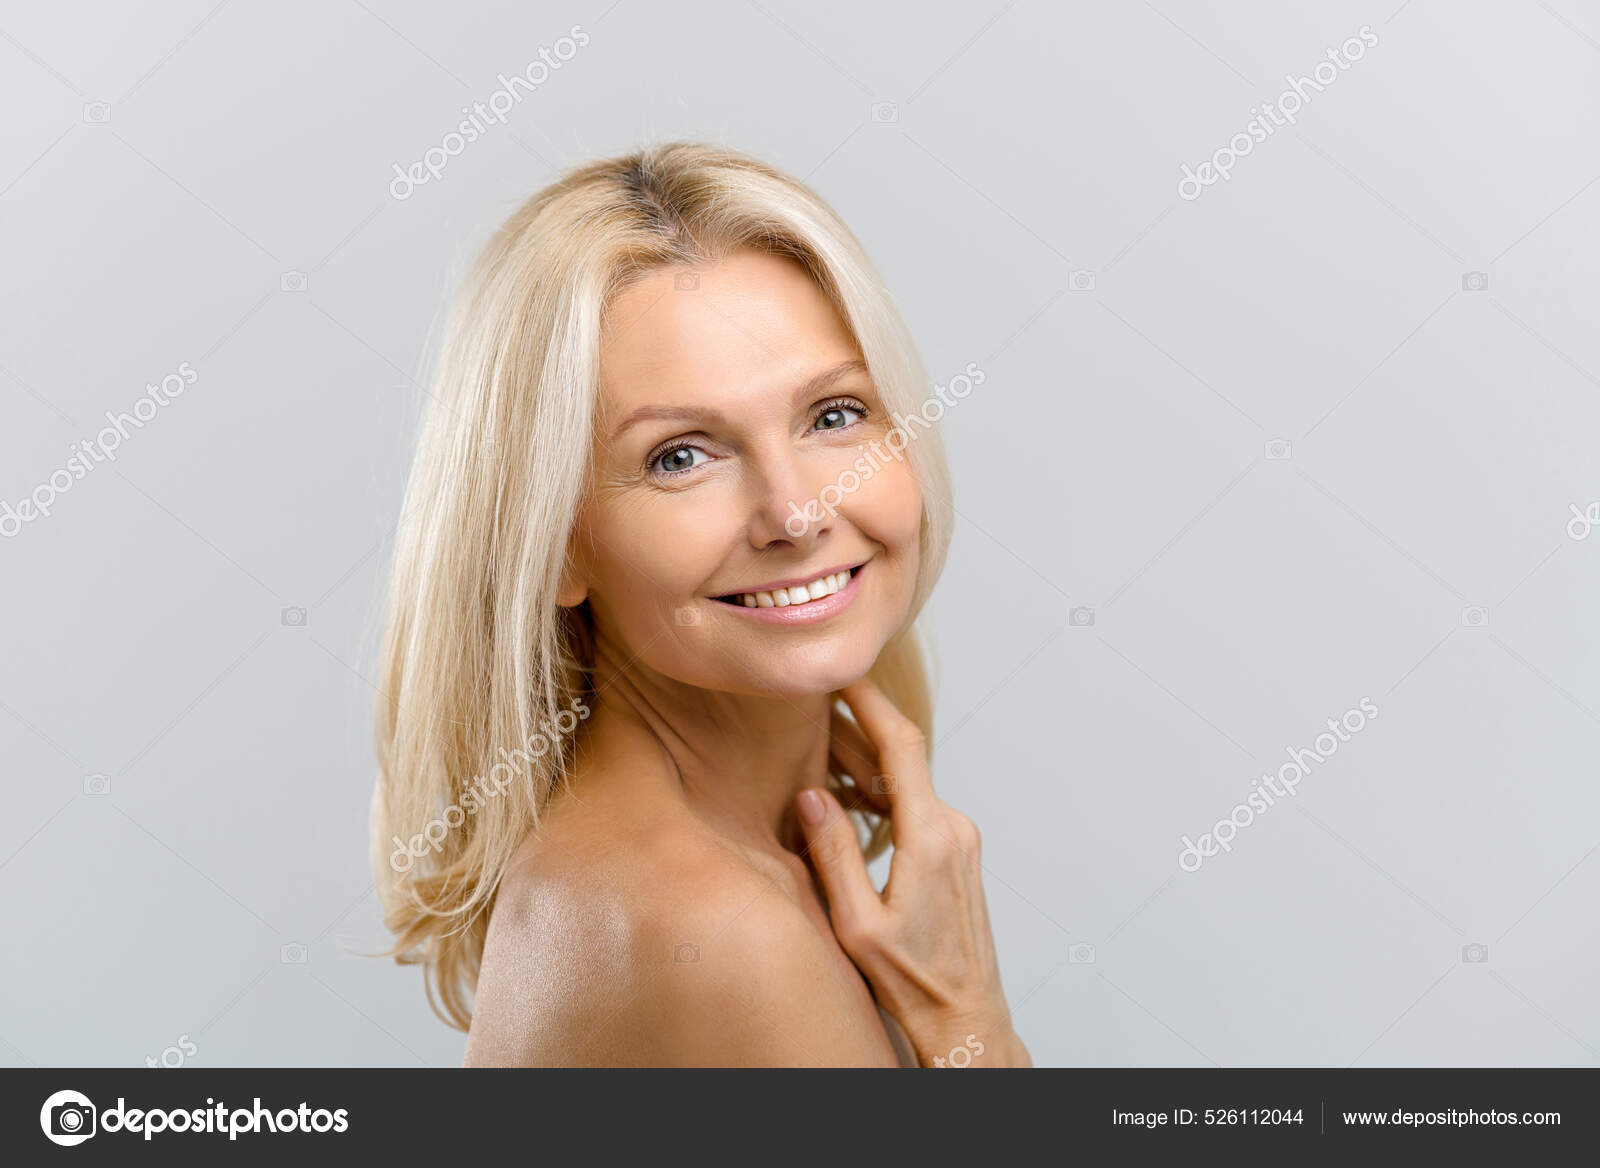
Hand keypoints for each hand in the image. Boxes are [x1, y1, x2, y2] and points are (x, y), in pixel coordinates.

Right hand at [795, 677, 1031, 1067]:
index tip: (842, 669)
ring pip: (908, 783)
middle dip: (854, 731)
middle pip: (901, 758)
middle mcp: (953, 829)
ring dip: (865, 766)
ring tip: (814, 753)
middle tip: (806, 712)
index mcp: (930, 838)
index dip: (869, 700)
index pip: (901, 745)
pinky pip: (917, 806)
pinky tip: (848, 799)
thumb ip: (833, 855)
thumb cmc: (911, 981)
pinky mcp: (959, 853)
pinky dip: (882, 794)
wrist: (966, 1017)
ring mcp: (961, 840)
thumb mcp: (857, 924)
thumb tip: (811, 795)